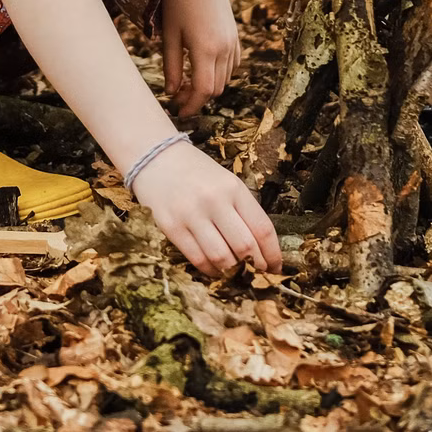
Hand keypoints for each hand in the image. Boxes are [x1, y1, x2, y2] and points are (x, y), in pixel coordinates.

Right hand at [131, 141, 281, 276]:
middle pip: (245, 246)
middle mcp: (214, 200)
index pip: (262, 228)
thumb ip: (243, 210)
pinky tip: (214, 268)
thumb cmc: (196, 172)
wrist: (155, 157)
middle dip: (255, 266)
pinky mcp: (171, 227)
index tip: (276, 267)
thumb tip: (260, 249)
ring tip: (235, 272)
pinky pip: (197, 259)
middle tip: (257, 274)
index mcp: (233, 188)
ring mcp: (191, 214)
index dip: (273, 254)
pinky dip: (210, 270)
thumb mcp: (226, 182)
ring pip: (222, 257)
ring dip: (233, 271)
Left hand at [160, 0, 237, 115]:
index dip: (191, 105)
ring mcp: (232, 40)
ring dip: (208, 85)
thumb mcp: (170, 34)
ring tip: (186, 83)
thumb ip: (171, 66)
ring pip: (225, 78)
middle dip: (197, 97)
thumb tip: (172, 91)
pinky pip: (232, 63)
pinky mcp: (235, 33)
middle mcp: (224, 48)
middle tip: (177, 97)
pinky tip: (202, 67)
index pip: (203, 91)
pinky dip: (220, 72)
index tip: (177, 110)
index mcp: (206, 49)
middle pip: (216, 88)